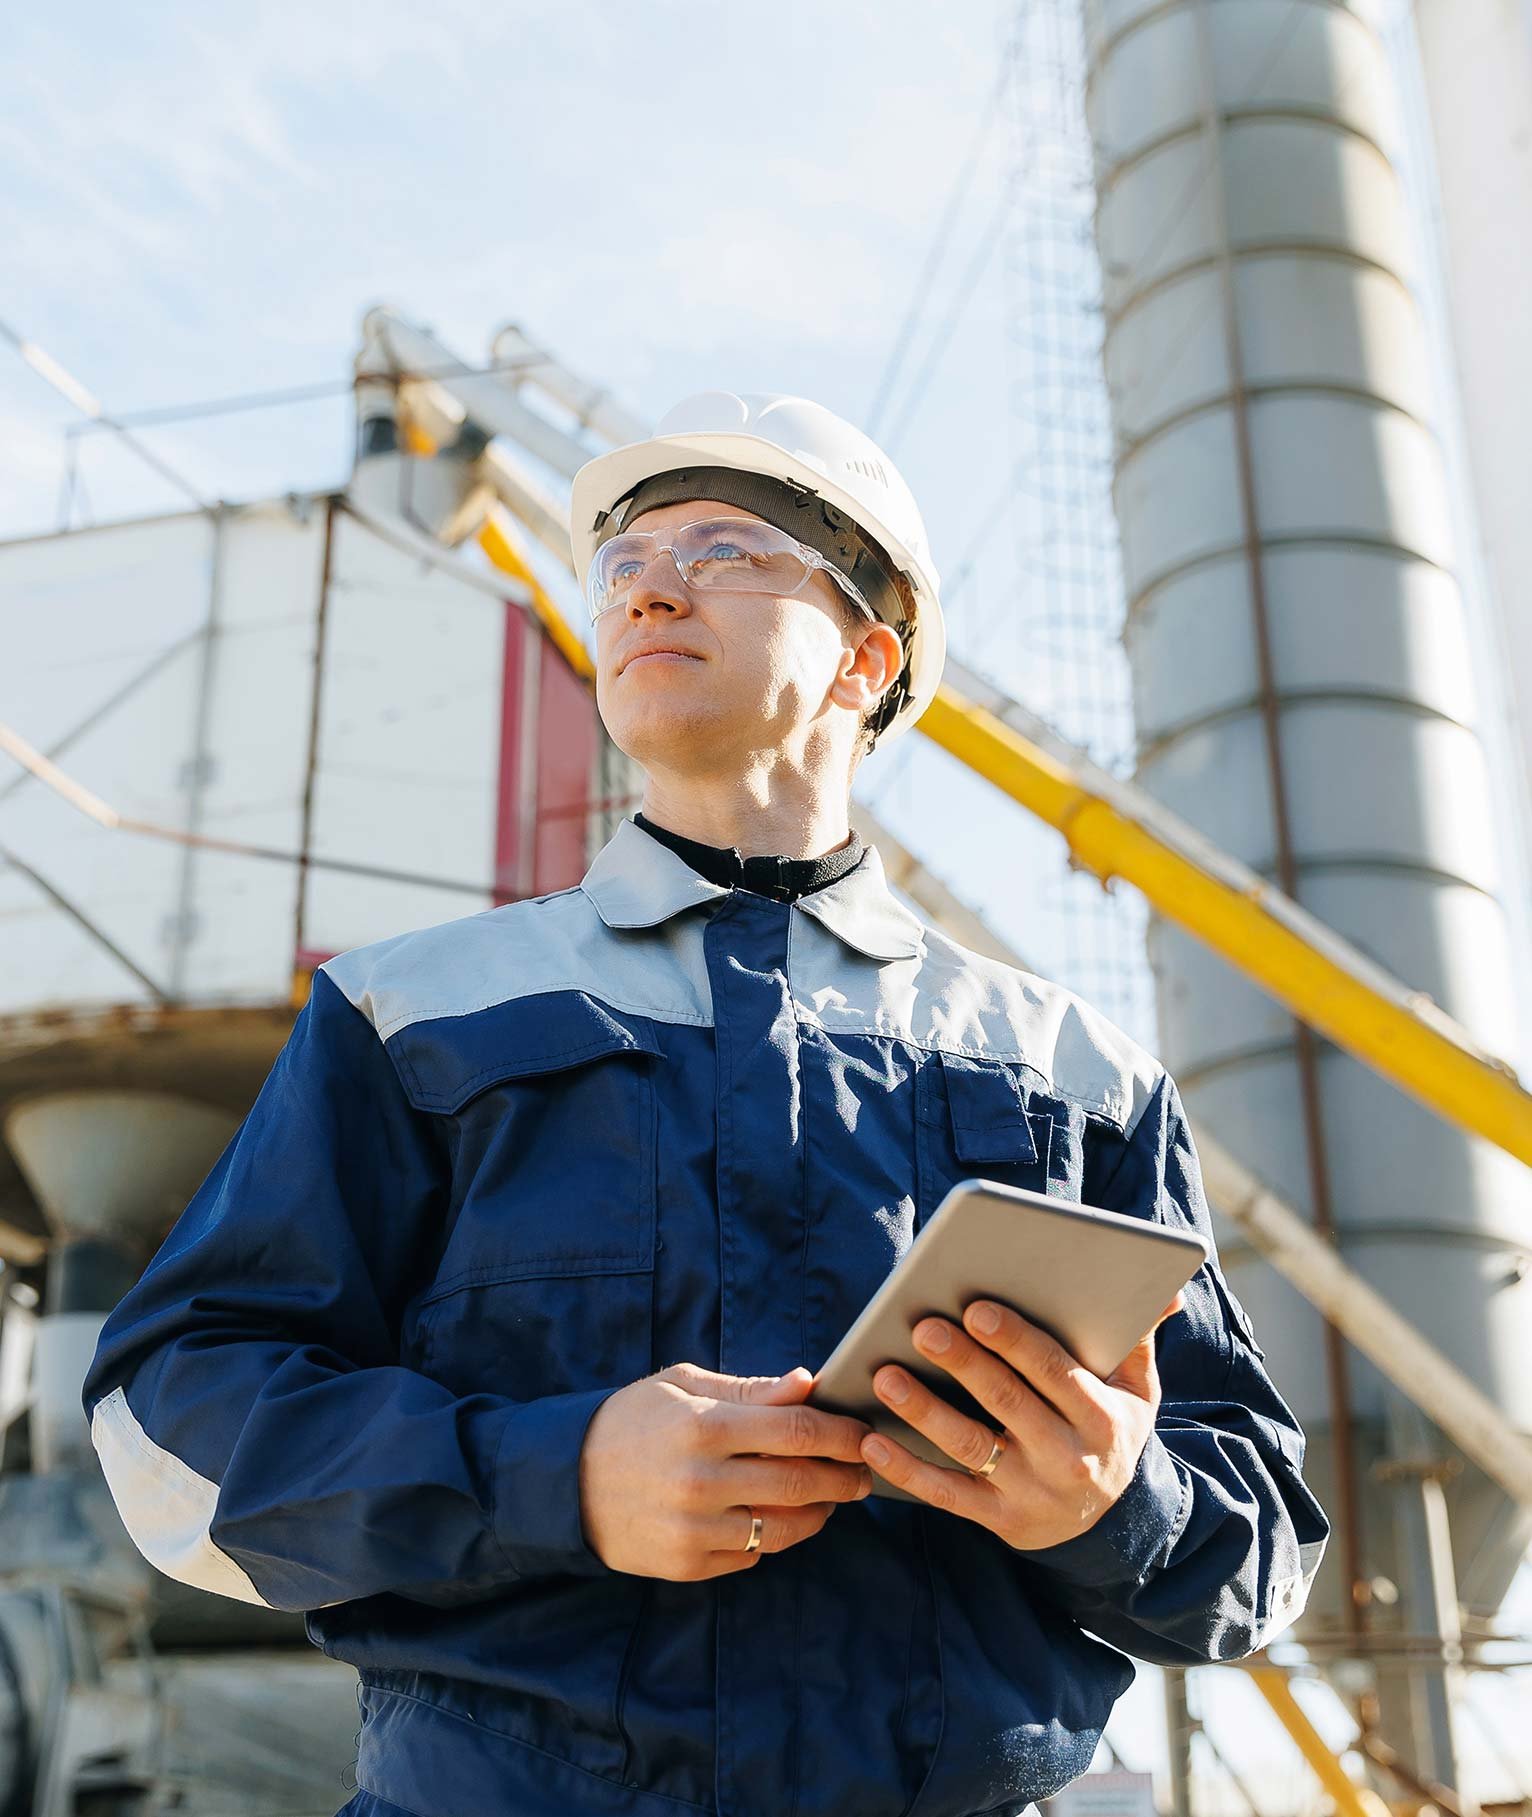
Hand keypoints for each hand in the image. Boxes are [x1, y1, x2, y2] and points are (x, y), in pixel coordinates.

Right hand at [579, 1362, 875, 1578]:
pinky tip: (783, 1517)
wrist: (566, 1480)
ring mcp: (693, 1529)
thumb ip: (750, 1390)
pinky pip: (753, 1555)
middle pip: (799, 1483)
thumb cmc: (633, 1420)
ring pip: (783, 1528)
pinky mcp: (686, 1565)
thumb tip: (809, 1384)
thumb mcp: (684, 1386)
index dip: (840, 1433)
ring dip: (819, 1513)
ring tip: (832, 1497)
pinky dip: (776, 1536)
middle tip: (865, 1472)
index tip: (865, 1433)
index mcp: (703, 1426)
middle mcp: (700, 1480)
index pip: (795, 1430)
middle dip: (844, 1476)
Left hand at [859, 1293, 1185, 1551]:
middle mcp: (1068, 1460)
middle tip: (921, 1327)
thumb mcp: (1136, 1392)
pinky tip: (872, 1444)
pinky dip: (906, 1471)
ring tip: (885, 1375)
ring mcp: (1031, 1495)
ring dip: (923, 1411)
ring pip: (970, 1447)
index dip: (1015, 1341)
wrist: (1113, 1526)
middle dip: (963, 1363)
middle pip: (1007, 1403)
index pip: (1055, 1373)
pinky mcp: (998, 1520)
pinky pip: (945, 1495)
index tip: (976, 1308)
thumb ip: (1138, 1338)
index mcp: (1102, 1419)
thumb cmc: (1110, 1432)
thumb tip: (1167, 1288)